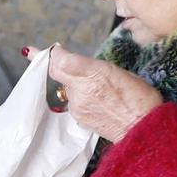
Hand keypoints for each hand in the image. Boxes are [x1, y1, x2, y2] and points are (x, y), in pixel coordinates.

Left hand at [45, 45, 162, 143]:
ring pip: (66, 87)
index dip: (54, 53)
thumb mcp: (121, 73)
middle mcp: (82, 88)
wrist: (142, 129)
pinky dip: (79, 97)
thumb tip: (81, 67)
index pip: (62, 60)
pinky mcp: (77, 117)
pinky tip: (96, 101)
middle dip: (49, 61)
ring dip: (73, 83)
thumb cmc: (140, 99)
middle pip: (56, 72)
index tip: (53, 48)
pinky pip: (72, 102)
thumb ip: (96, 69)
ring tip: (96, 87)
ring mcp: (77, 104)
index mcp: (96, 73)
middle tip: (34, 53)